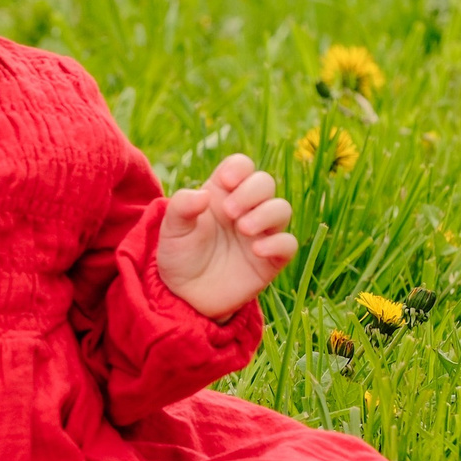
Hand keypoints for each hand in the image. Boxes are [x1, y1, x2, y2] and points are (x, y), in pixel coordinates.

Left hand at [156, 153, 296, 320]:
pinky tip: (257, 250)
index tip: (225, 181)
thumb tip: (203, 195)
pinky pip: (288, 244)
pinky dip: (278, 243)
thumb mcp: (172, 229)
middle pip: (265, 182)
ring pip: (282, 208)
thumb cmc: (179, 255)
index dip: (239, 168)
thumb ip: (182, 207)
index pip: (242, 166)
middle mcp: (246, 209)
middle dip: (251, 191)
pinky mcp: (270, 259)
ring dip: (266, 214)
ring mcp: (260, 233)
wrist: (185, 295)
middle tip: (230, 212)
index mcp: (222, 193)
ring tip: (243, 229)